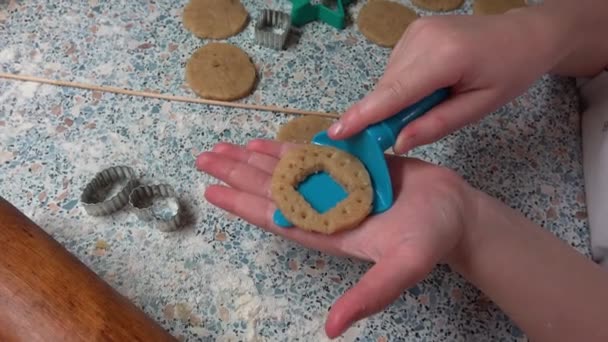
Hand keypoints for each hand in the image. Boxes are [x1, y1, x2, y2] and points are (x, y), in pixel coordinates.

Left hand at [196, 139, 475, 337]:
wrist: (456, 213)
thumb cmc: (432, 238)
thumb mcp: (403, 267)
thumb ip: (370, 296)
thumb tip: (333, 330)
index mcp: (329, 231)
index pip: (276, 217)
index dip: (243, 204)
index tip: (213, 190)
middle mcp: (325, 208)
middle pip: (271, 190)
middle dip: (237, 174)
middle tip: (204, 157)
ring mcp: (335, 186)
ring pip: (285, 171)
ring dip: (253, 159)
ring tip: (223, 147)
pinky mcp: (350, 167)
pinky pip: (310, 156)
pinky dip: (286, 149)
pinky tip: (265, 143)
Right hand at [328, 9, 563, 153]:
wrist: (524, 34)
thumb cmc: (509, 73)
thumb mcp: (479, 107)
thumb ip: (436, 124)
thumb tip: (397, 142)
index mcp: (445, 57)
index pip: (395, 92)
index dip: (364, 114)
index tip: (337, 133)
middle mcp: (422, 38)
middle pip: (387, 87)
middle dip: (385, 114)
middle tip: (399, 135)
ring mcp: (415, 31)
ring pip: (389, 79)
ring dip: (397, 99)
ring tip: (433, 101)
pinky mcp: (412, 31)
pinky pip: (395, 69)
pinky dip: (403, 85)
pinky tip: (429, 86)